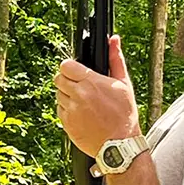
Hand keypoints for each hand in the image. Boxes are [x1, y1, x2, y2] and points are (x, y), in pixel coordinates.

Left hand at [54, 35, 139, 156]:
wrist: (120, 145)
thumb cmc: (124, 115)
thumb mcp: (124, 84)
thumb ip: (116, 59)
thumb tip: (114, 39)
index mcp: (91, 82)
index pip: (66, 65)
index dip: (71, 68)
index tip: (77, 72)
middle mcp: (78, 95)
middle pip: (59, 79)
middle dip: (68, 80)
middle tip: (81, 87)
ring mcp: (71, 110)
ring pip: (59, 95)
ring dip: (68, 96)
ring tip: (85, 103)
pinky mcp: (67, 124)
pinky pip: (60, 110)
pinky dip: (68, 111)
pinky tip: (83, 115)